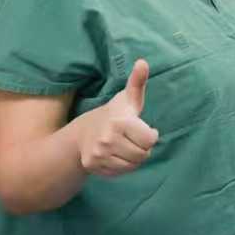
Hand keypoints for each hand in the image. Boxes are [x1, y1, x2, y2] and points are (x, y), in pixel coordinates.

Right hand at [78, 60, 157, 175]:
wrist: (83, 131)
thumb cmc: (114, 114)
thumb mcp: (128, 99)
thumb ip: (137, 82)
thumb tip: (143, 62)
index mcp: (120, 122)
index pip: (150, 140)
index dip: (151, 135)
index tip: (144, 129)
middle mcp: (107, 139)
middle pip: (143, 155)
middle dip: (143, 148)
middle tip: (133, 139)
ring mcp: (98, 154)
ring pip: (133, 165)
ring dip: (134, 158)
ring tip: (125, 146)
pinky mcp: (93, 165)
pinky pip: (120, 172)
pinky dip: (122, 166)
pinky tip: (116, 154)